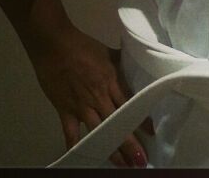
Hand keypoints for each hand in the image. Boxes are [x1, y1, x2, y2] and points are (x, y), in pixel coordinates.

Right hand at [27, 24, 153, 167]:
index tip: (151, 133)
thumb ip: (121, 62)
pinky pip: (71, 133)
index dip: (141, 119)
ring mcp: (82, 105)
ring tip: (122, 164)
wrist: (56, 44)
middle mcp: (100, 96)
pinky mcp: (65, 110)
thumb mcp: (108, 52)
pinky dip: (76, 146)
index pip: (130, 103)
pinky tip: (84, 157)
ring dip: (111, 149)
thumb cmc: (83, 46)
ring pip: (100, 131)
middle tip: (140, 160)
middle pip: (118, 122)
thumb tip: (135, 62)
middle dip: (130, 143)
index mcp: (111, 80)